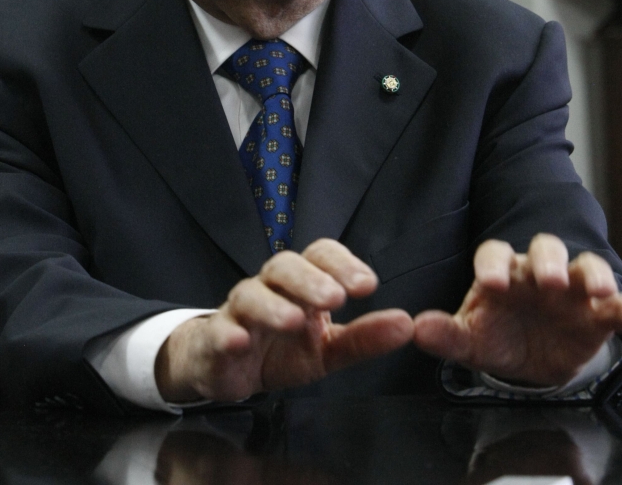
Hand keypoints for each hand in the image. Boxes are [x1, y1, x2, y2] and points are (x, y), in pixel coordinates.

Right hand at [155, 239, 412, 402]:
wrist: (227, 368)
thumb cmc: (281, 350)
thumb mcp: (328, 349)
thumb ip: (365, 337)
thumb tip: (406, 325)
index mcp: (301, 283)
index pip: (320, 255)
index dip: (342, 264)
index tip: (367, 286)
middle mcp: (269, 288)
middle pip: (284, 266)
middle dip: (310, 279)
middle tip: (334, 298)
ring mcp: (239, 311)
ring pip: (250, 294)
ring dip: (272, 305)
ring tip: (294, 320)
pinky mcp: (215, 339)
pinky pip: (217, 330)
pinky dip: (228, 333)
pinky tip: (241, 341)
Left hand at [413, 234, 621, 386]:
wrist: (533, 360)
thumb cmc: (499, 336)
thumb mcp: (471, 340)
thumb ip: (445, 334)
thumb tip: (415, 328)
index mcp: (503, 271)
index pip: (495, 253)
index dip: (493, 264)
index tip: (490, 283)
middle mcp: (539, 272)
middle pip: (547, 248)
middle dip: (550, 260)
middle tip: (551, 279)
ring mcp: (573, 289)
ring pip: (586, 266)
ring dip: (595, 275)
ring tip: (600, 291)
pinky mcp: (600, 313)